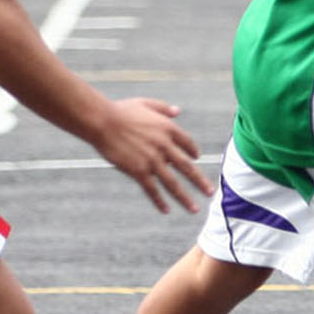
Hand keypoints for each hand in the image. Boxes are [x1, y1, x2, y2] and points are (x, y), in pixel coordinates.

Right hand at [94, 98, 214, 212]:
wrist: (103, 122)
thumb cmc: (121, 111)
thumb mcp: (145, 103)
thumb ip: (163, 108)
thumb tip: (177, 111)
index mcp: (168, 129)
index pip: (187, 143)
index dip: (193, 151)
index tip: (197, 158)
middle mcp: (164, 146)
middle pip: (186, 167)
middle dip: (200, 181)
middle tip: (210, 192)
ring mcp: (152, 161)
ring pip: (173, 184)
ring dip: (185, 198)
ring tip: (194, 209)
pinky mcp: (138, 171)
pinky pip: (152, 190)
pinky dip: (160, 201)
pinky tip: (166, 210)